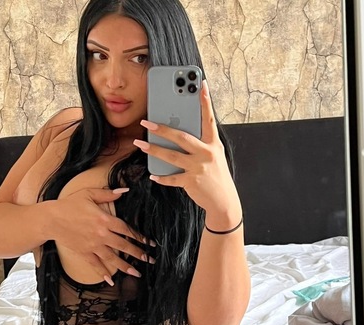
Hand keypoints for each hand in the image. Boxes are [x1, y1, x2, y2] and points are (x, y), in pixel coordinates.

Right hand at [52, 187, 154, 280]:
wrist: (50, 219)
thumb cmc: (69, 204)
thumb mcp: (89, 194)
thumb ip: (109, 193)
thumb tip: (125, 190)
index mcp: (105, 219)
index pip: (127, 230)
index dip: (139, 236)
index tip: (149, 242)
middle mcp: (101, 234)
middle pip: (124, 245)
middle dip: (138, 253)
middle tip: (149, 260)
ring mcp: (93, 245)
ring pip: (113, 258)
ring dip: (126, 266)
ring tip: (137, 273)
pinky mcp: (84, 252)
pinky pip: (95, 265)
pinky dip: (103, 273)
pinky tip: (111, 281)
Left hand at [134, 80, 241, 228]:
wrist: (224, 202)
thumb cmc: (217, 177)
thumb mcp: (214, 157)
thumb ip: (201, 145)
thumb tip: (178, 135)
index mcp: (213, 144)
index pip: (209, 119)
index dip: (205, 102)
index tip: (201, 85)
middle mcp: (206, 154)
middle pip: (182, 137)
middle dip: (162, 129)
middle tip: (146, 123)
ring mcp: (199, 168)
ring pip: (172, 156)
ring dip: (154, 150)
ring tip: (140, 144)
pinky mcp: (192, 182)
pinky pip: (172, 178)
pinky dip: (161, 177)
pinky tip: (153, 174)